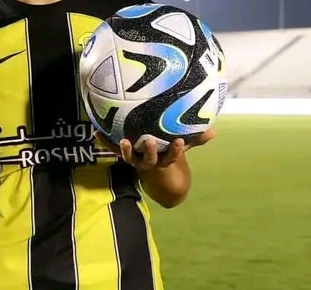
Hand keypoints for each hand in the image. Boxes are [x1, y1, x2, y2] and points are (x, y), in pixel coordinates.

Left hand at [94, 129, 215, 172]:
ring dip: (126, 150)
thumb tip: (214, 130)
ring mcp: (136, 160)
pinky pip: (113, 150)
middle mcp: (149, 162)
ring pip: (130, 158)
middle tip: (149, 141)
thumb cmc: (170, 156)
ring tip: (123, 141)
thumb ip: (195, 139)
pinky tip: (96, 131)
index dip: (176, 151)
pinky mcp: (125, 155)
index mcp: (165, 160)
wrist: (157, 180)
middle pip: (149, 159)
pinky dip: (105, 141)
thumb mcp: (183, 149)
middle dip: (149, 151)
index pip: (172, 157)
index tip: (180, 142)